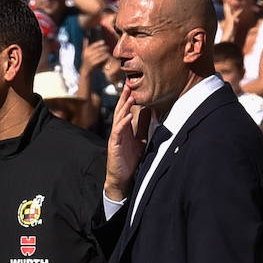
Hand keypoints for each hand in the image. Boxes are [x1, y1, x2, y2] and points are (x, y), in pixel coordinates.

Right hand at [81, 39, 110, 74]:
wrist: (85, 70)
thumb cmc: (86, 60)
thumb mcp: (84, 53)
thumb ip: (85, 46)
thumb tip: (85, 38)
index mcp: (85, 51)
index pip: (93, 45)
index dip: (98, 43)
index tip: (103, 42)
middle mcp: (87, 55)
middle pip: (98, 49)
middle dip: (103, 48)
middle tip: (107, 47)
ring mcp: (90, 59)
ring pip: (100, 54)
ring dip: (105, 52)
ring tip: (108, 51)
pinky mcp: (93, 63)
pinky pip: (101, 58)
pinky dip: (104, 57)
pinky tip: (107, 56)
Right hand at [105, 84, 149, 201]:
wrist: (121, 177)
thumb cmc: (129, 160)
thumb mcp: (140, 140)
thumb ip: (143, 126)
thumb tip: (149, 111)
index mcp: (124, 130)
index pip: (124, 111)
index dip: (128, 99)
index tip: (132, 87)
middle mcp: (118, 132)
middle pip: (120, 111)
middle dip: (124, 99)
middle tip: (128, 85)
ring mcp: (115, 138)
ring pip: (118, 119)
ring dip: (123, 108)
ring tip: (129, 97)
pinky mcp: (114, 146)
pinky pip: (117, 132)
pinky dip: (122, 124)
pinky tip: (128, 117)